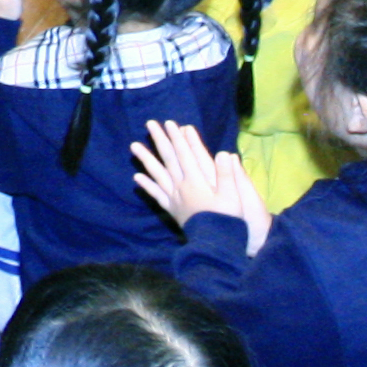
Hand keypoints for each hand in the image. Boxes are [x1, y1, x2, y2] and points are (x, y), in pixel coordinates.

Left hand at [131, 121, 270, 249]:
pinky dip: (147, 185)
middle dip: (160, 140)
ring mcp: (175, 198)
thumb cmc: (227, 219)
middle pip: (168, 159)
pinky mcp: (172, 209)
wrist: (215, 244)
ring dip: (146, 158)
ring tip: (134, 146)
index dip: (178, 137)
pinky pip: (157, 194)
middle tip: (150, 124)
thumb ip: (227, 174)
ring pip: (157, 174)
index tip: (170, 123)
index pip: (185, 154)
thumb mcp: (233, 196)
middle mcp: (182, 186)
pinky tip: (137, 177)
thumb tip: (223, 153)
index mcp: (197, 181)